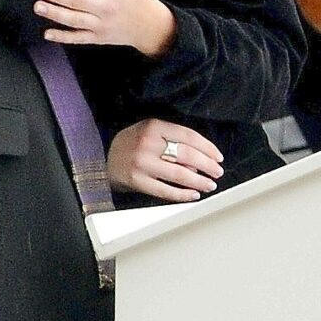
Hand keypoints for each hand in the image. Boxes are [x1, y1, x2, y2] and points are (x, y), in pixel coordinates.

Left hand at [34, 0, 177, 55]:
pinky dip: (63, 37)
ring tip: (38, 6)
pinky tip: (47, 33)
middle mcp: (107, 7)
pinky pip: (79, 38)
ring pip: (75, 19)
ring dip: (54, 13)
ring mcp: (102, 25)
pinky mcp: (99, 38)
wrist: (151, 26)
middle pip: (77, 0)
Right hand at [108, 119, 223, 201]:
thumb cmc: (133, 145)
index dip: (208, 148)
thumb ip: (174, 142)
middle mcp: (148, 143)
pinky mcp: (137, 181)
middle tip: (217, 172)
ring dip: (199, 181)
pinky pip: (165, 190)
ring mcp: (141, 163)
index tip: (218, 157)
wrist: (102, 158)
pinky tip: (193, 195)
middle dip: (207, 165)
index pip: (189, 136)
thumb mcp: (151, 133)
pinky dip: (182, 194)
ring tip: (209, 185)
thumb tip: (199, 163)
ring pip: (179, 174)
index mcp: (154, 126)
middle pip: (187, 155)